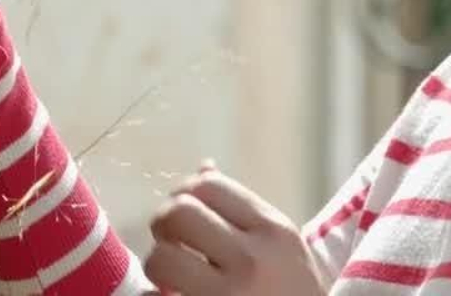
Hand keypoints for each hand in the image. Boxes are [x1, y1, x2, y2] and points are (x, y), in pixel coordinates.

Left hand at [145, 163, 326, 295]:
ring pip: (161, 258)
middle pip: (179, 213)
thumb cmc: (293, 293)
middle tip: (170, 243)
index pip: (208, 186)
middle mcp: (252, 258)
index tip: (184, 215)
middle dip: (163, 225)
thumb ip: (244, 211)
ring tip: (170, 277)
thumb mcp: (282, 247)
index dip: (183, 194)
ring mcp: (230, 295)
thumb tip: (203, 167)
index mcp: (273, 230)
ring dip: (157, 267)